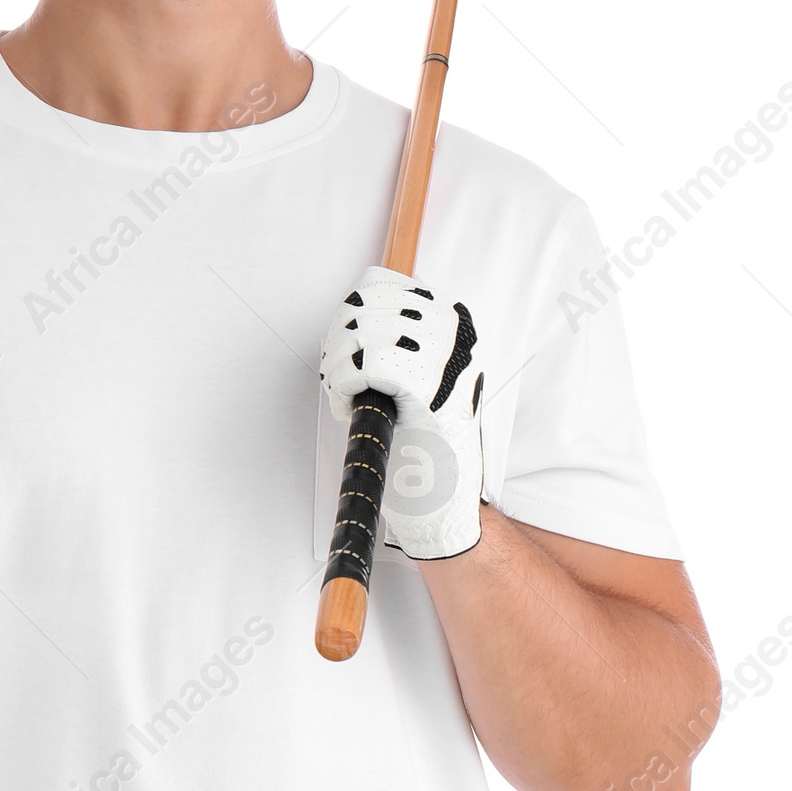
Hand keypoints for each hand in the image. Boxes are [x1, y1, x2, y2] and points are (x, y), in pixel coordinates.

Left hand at [320, 264, 484, 558]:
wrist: (443, 508)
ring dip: (336, 368)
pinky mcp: (429, 391)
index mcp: (454, 321)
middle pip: (361, 303)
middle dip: (336, 343)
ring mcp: (446, 359)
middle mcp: (455, 332)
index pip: (378, 282)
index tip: (348, 353)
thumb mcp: (420, 371)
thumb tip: (359, 295)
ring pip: (357, 331)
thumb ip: (397, 331)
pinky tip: (352, 409)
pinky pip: (362, 364)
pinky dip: (343, 387)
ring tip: (351, 398)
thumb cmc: (425, 445)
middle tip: (344, 382)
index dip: (348, 317)